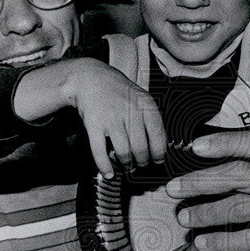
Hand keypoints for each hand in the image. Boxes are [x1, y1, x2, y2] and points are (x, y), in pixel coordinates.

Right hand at [13, 57, 166, 178]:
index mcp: (145, 105)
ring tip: (126, 165)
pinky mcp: (93, 124)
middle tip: (139, 165)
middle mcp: (130, 111)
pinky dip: (104, 166)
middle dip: (141, 162)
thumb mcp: (140, 99)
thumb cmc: (119, 93)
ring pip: (123, 152)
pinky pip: (100, 151)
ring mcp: (111, 118)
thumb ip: (150, 121)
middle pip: (141, 148)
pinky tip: (108, 173)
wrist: (90, 78)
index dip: (159, 154)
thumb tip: (159, 150)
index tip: (157, 161)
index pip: (158, 137)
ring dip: (126, 164)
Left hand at [166, 130, 249, 250]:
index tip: (194, 147)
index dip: (224, 142)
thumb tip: (209, 164)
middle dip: (201, 182)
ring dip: (205, 213)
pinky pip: (249, 239)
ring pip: (240, 207)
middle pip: (241, 175)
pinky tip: (203, 243)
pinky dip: (222, 241)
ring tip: (184, 219)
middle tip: (173, 190)